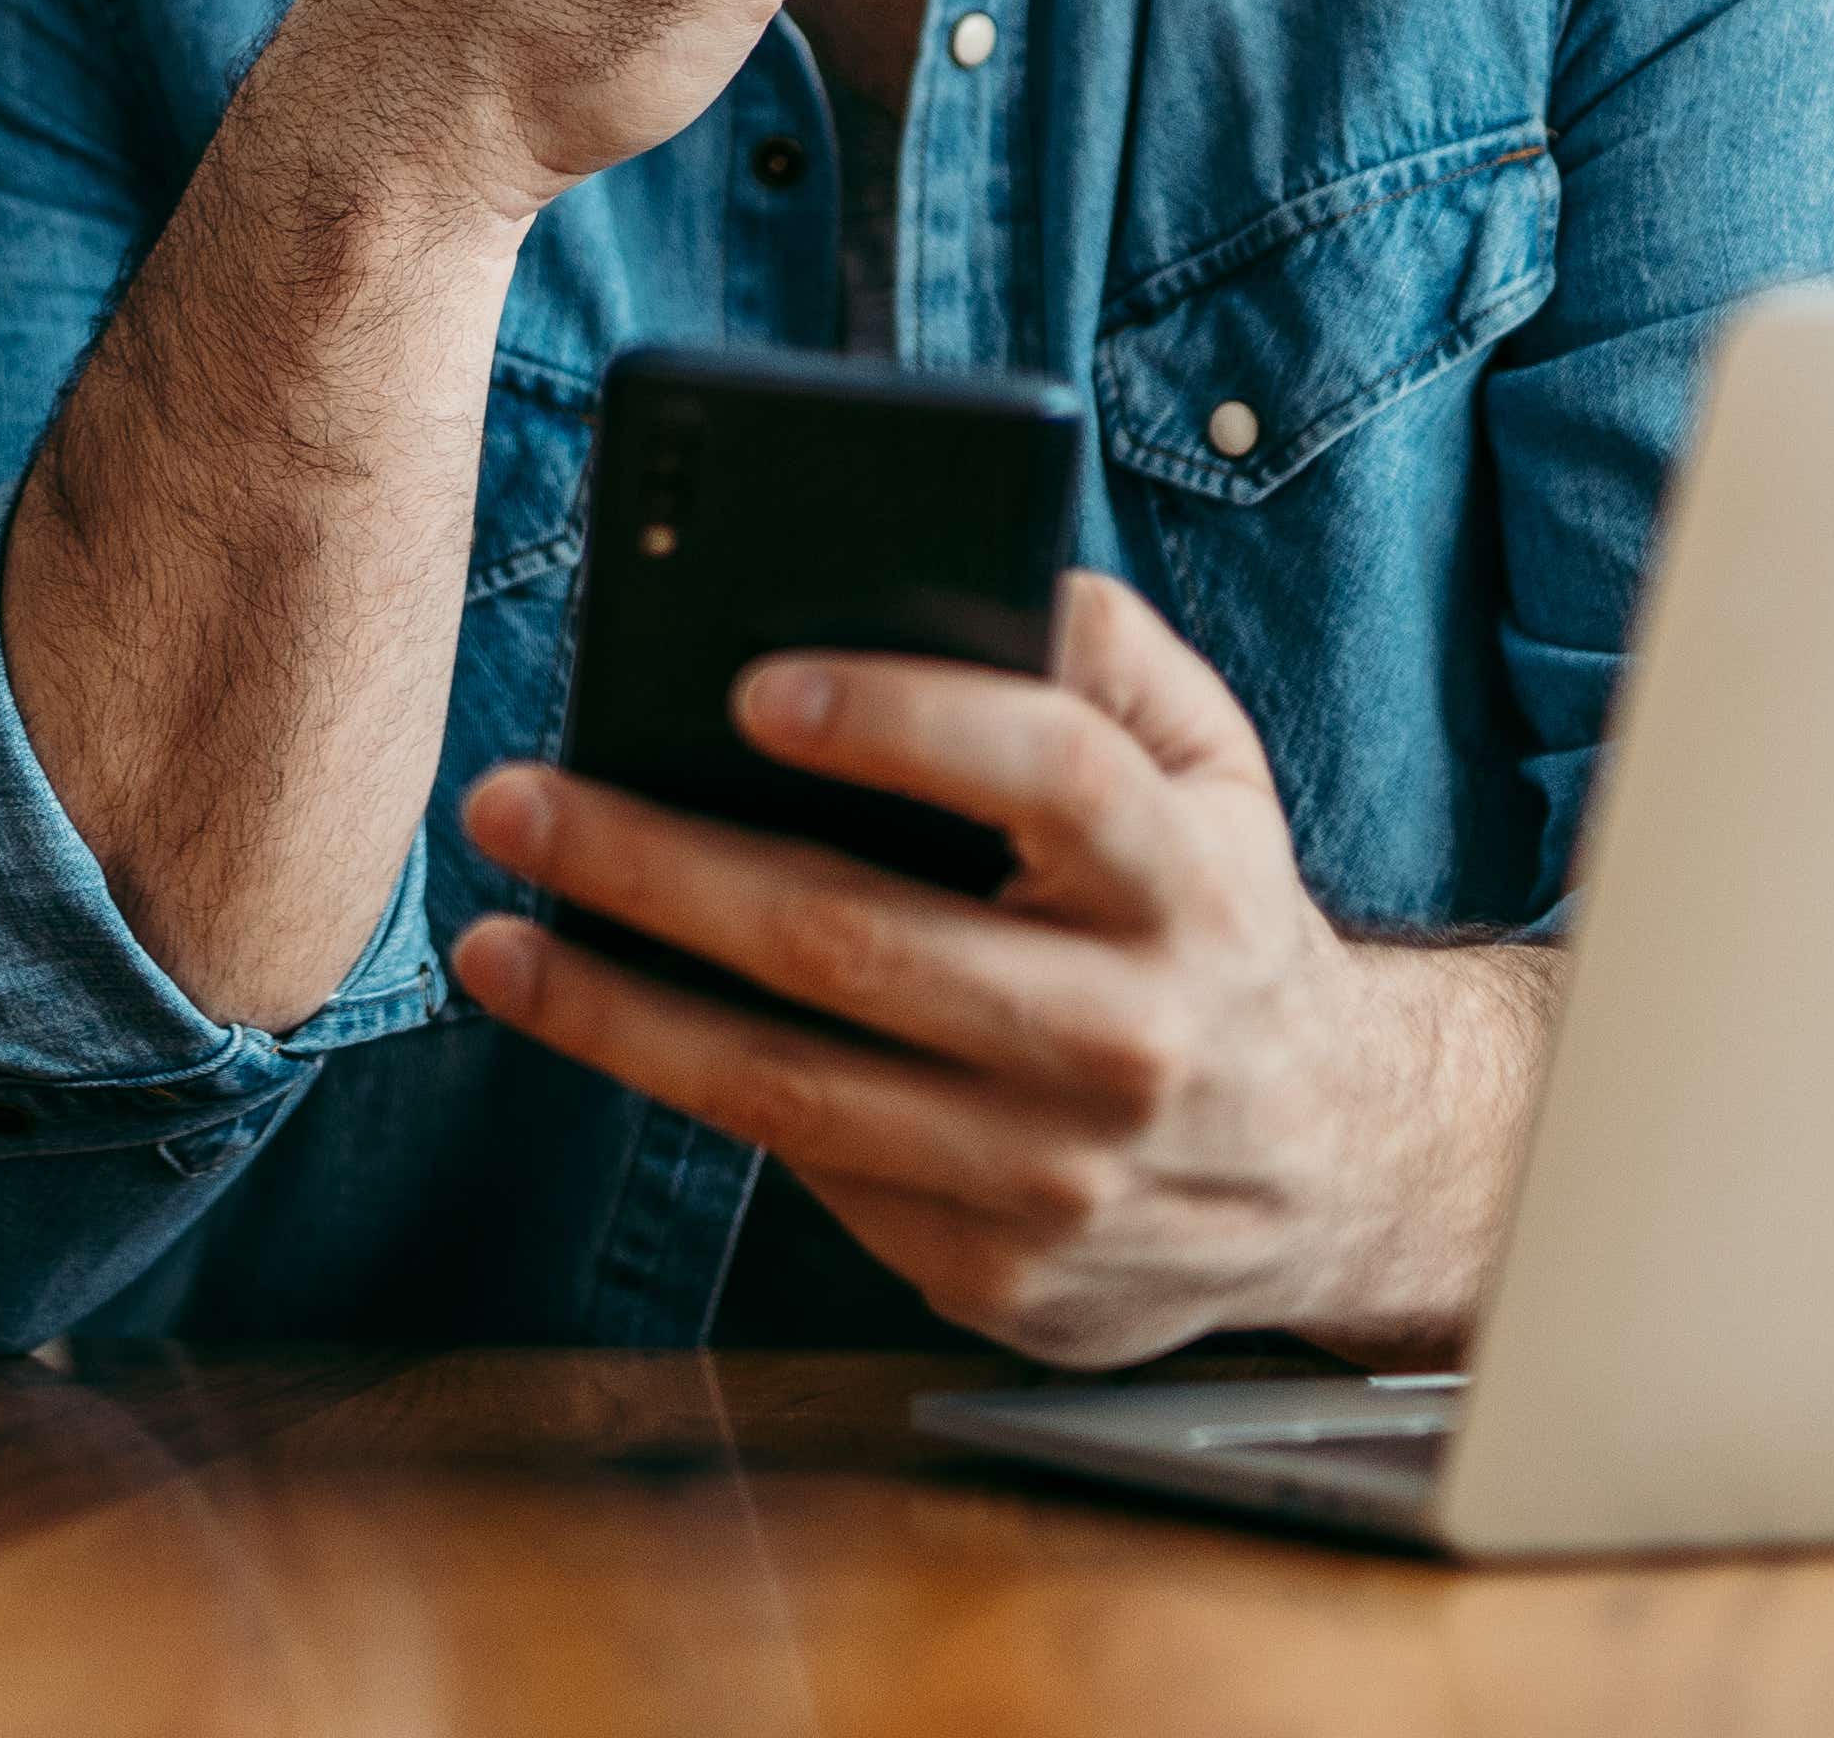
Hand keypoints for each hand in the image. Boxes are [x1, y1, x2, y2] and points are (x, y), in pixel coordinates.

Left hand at [444, 572, 1558, 1363]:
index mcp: (1190, 882)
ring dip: (618, 1012)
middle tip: (518, 801)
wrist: (1337, 1166)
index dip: (902, 723)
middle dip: (658, 866)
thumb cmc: (1214, 917)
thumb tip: (958, 555)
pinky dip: (695, 1095)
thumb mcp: (1209, 767)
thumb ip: (1101, 648)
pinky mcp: (1004, 1278)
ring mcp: (1066, 1179)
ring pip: (797, 1089)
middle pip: (859, 943)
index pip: (1052, 775)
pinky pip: (815, 1176)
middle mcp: (1136, 1039)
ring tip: (497, 941)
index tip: (747, 686)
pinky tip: (607, 1026)